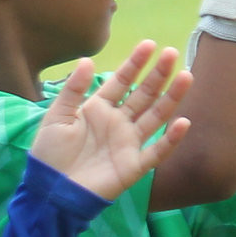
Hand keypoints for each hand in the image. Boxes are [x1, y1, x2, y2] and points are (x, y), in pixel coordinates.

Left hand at [27, 41, 193, 200]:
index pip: (121, 82)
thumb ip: (73, 90)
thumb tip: (86, 60)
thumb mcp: (56, 117)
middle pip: (143, 95)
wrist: (49, 191)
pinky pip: (156, 152)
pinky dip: (171, 139)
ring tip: (186, 76)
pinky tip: (183, 123)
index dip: (135, 64)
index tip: (150, 45)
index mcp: (98, 109)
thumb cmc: (50, 155)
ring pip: (155, 117)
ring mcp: (128, 143)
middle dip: (158, 75)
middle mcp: (117, 123)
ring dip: (171, 98)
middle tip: (172, 53)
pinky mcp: (133, 166)